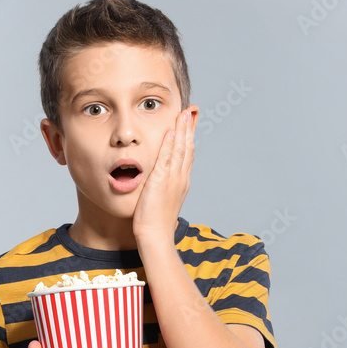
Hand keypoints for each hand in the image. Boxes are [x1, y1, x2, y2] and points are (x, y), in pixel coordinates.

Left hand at [131, 106, 197, 241]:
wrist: (155, 236)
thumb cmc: (155, 223)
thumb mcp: (161, 200)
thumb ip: (161, 187)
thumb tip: (157, 181)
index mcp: (181, 182)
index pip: (187, 155)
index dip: (189, 138)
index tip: (189, 123)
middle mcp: (180, 178)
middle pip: (187, 148)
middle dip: (189, 129)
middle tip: (191, 111)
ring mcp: (173, 179)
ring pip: (180, 150)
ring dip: (183, 130)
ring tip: (184, 114)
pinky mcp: (161, 181)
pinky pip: (167, 158)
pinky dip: (170, 143)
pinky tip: (171, 131)